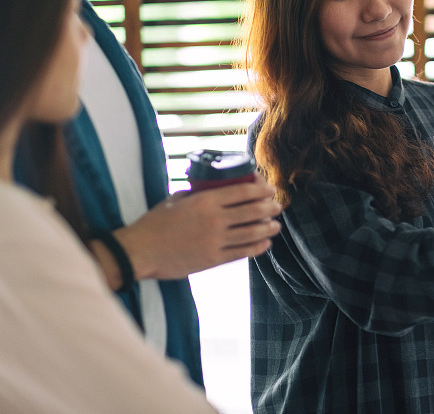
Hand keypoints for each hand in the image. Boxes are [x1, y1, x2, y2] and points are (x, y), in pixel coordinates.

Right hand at [112, 173, 281, 282]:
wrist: (140, 252)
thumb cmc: (154, 223)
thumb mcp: (175, 199)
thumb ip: (196, 194)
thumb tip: (211, 190)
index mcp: (205, 201)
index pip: (242, 192)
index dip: (261, 189)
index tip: (270, 188)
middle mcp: (214, 220)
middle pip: (252, 211)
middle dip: (270, 208)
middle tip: (277, 206)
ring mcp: (215, 241)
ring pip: (252, 233)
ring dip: (268, 228)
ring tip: (275, 225)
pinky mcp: (213, 259)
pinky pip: (242, 252)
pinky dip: (257, 247)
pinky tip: (265, 244)